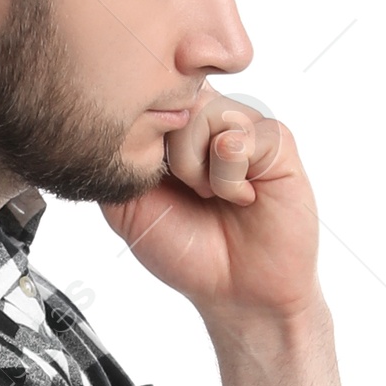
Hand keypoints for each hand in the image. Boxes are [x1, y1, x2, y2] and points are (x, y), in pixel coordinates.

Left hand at [102, 90, 320, 332]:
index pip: (150, 93)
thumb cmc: (187, 250)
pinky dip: (229, 181)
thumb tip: (108, 119)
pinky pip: (238, 139)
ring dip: (196, 169)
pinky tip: (244, 200)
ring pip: (204, 113)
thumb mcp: (127, 207)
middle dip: (168, 155)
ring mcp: (245, 124)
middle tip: (188, 193)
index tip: (153, 176)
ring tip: (212, 197)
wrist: (236, 292)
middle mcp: (212, 116)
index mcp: (177, 126)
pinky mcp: (276, 141)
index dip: (144, 128)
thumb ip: (114, 160)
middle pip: (174, 96)